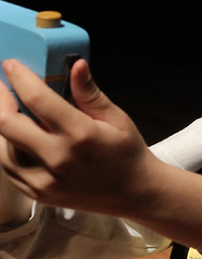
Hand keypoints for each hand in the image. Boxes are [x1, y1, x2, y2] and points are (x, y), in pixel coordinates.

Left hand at [0, 59, 157, 215]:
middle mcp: (57, 158)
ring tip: (10, 109)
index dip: (19, 78)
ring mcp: (44, 180)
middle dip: (0, 99)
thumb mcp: (116, 118)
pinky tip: (17, 136)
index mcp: (81, 134)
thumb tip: (77, 64)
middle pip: (7, 124)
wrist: (133, 193)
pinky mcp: (37, 194)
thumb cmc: (127, 152)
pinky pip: (8, 168)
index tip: (10, 64)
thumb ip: (89, 93)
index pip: (37, 99)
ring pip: (2, 147)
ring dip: (3, 124)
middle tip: (1, 86)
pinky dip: (7, 147)